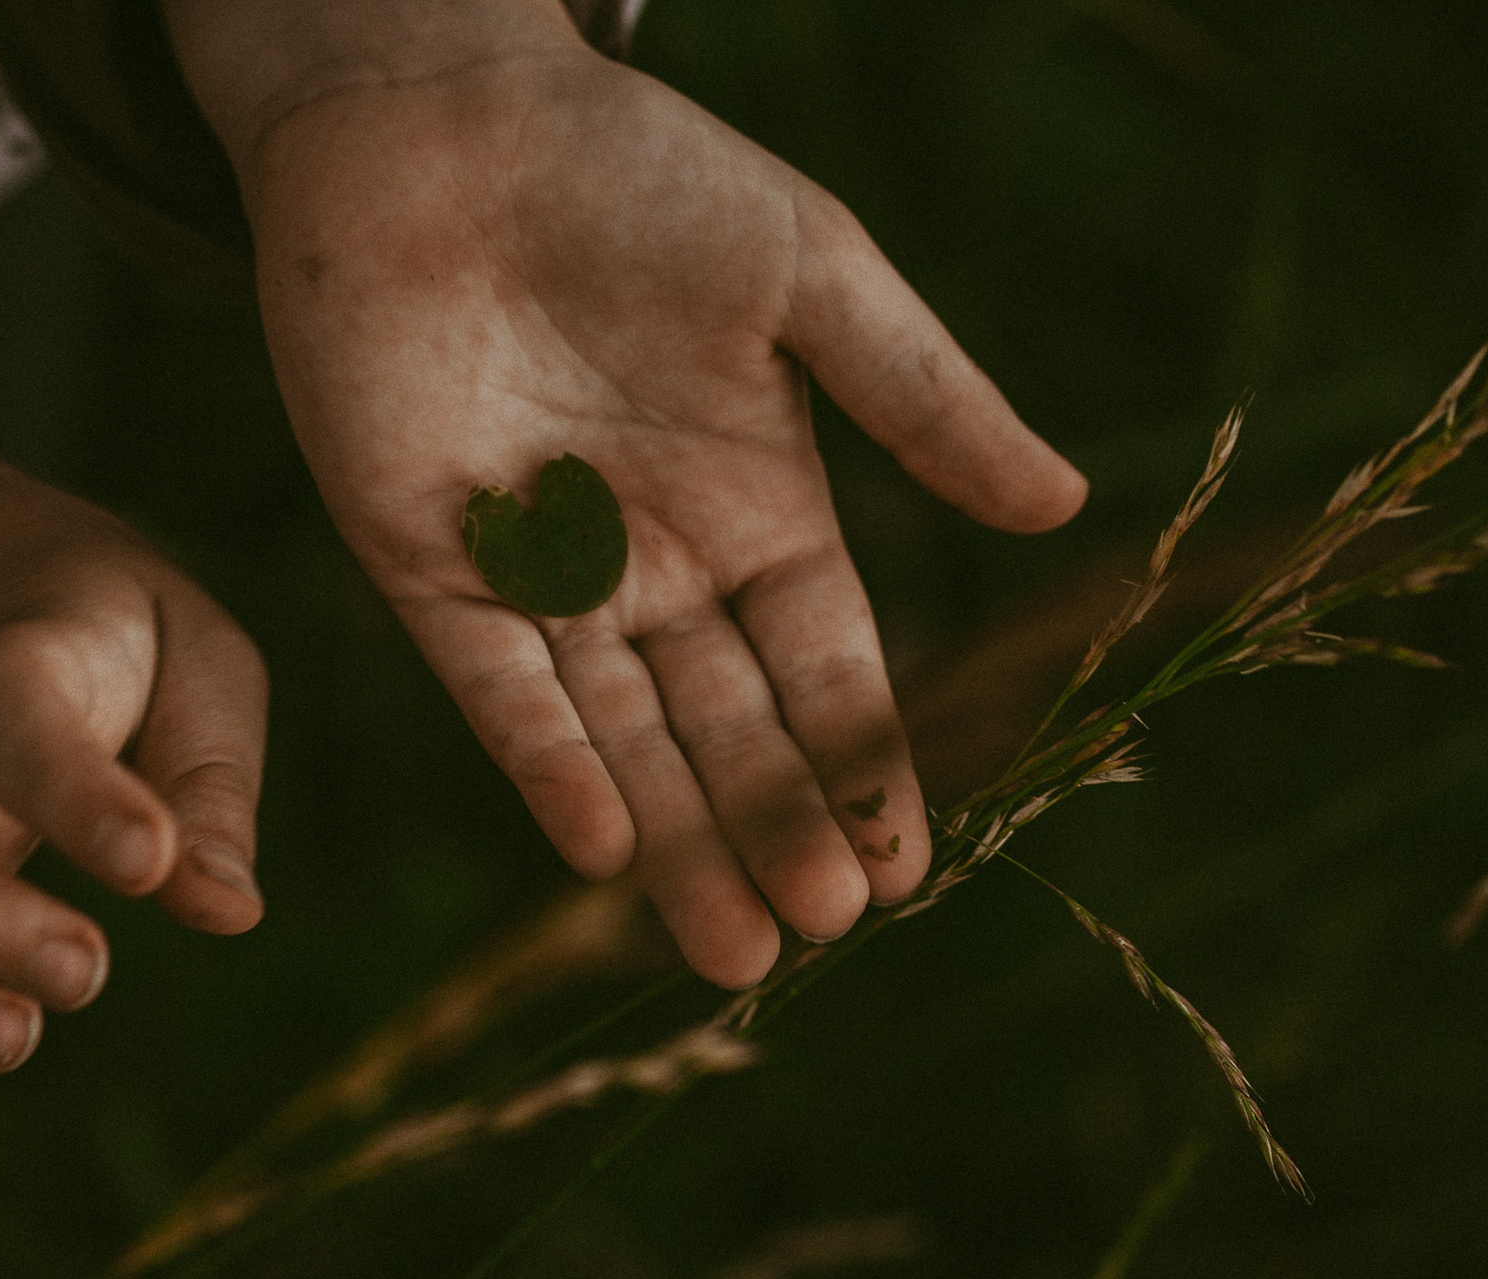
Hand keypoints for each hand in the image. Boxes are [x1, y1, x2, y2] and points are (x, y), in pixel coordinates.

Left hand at [230, 42, 1085, 986]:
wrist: (441, 119)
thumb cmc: (633, 176)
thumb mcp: (810, 277)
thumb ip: (919, 400)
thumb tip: (1061, 510)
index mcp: (756, 504)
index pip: (824, 667)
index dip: (862, 765)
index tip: (904, 871)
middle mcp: (653, 563)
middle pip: (726, 729)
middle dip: (771, 833)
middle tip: (816, 937)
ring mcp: (538, 573)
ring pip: (620, 737)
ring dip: (675, 839)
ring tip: (732, 949)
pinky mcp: (427, 563)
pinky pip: (495, 687)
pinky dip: (547, 761)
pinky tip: (602, 845)